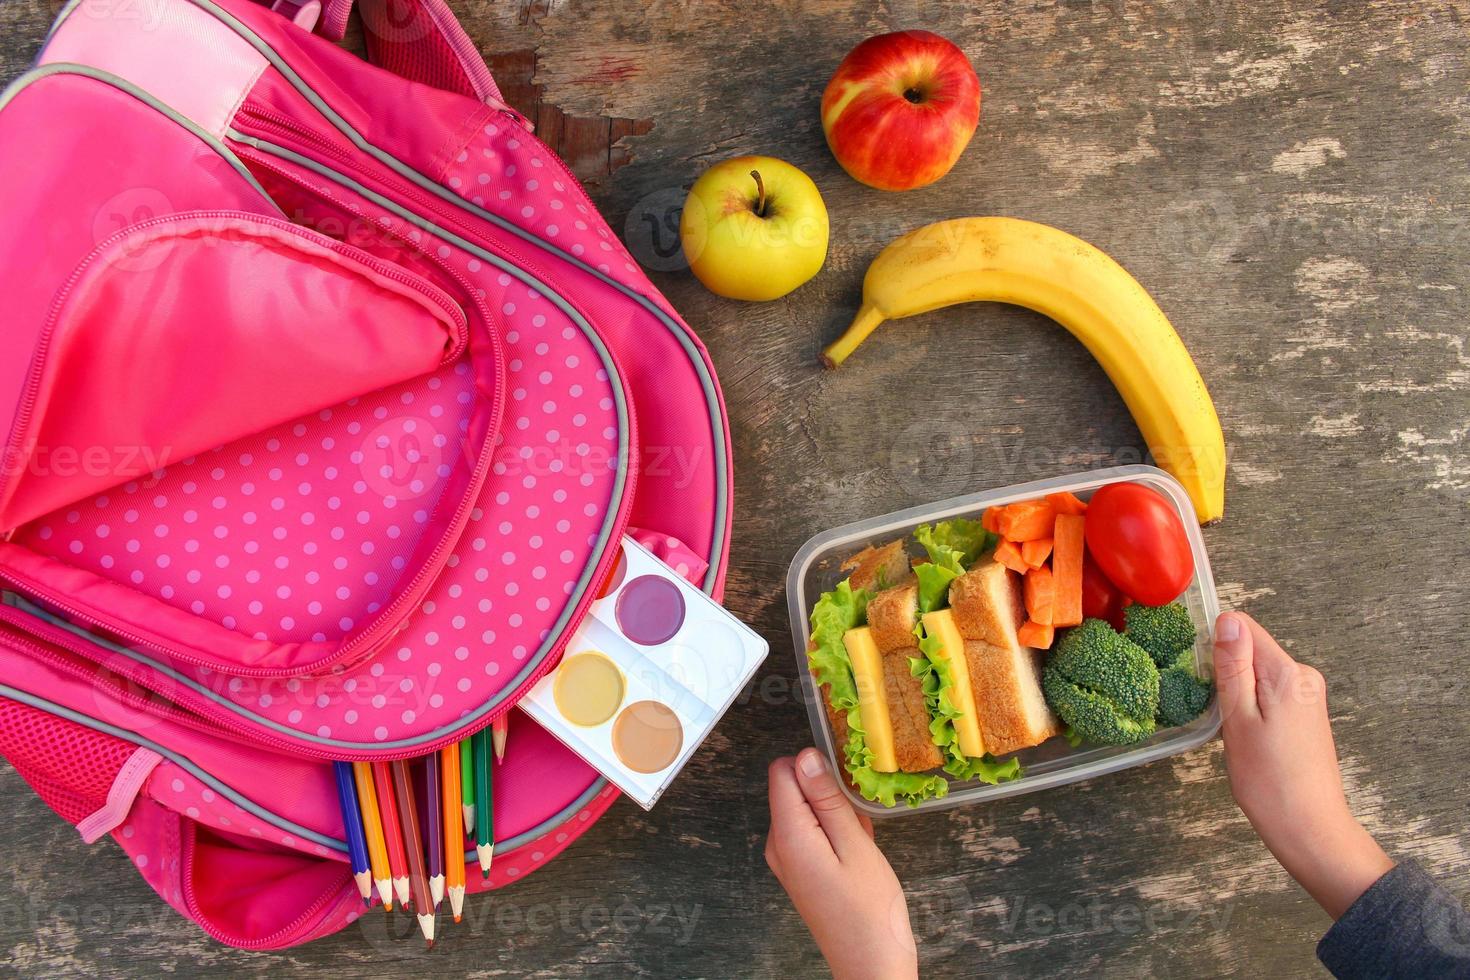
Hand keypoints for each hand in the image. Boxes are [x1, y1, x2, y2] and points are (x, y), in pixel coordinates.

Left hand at [766, 749, 918, 979]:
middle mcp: (776, 844)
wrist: (870, 963)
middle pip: (794, 790)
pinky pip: (812, 833)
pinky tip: (857, 855)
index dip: (815, 769)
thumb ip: (827, 798)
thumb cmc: (869, 908)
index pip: (782, 771)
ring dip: (836, 816)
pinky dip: (835, 834)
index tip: (844, 791)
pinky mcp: (798, 870)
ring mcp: (786, 859)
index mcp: (787, 834)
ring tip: (861, 844)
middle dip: (829, 795)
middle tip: (858, 825)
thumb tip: (805, 756)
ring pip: (807, 811)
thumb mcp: (855, 844)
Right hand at [1214, 611, 1393, 917]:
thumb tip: (1227, 619)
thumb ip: (1233, 667)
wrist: (1309, 828)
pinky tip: (1249, 736)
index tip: (1203, 679)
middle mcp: (1304, 677)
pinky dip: (1252, 706)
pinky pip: (1270, 692)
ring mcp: (1309, 696)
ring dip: (1238, 692)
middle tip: (1218, 713)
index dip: (1216, 646)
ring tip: (1232, 729)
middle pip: (1251, 650)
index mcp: (1288, 673)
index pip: (1244, 628)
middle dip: (1227, 672)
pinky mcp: (1307, 714)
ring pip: (1258, 674)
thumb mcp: (1238, 720)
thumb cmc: (1268, 781)